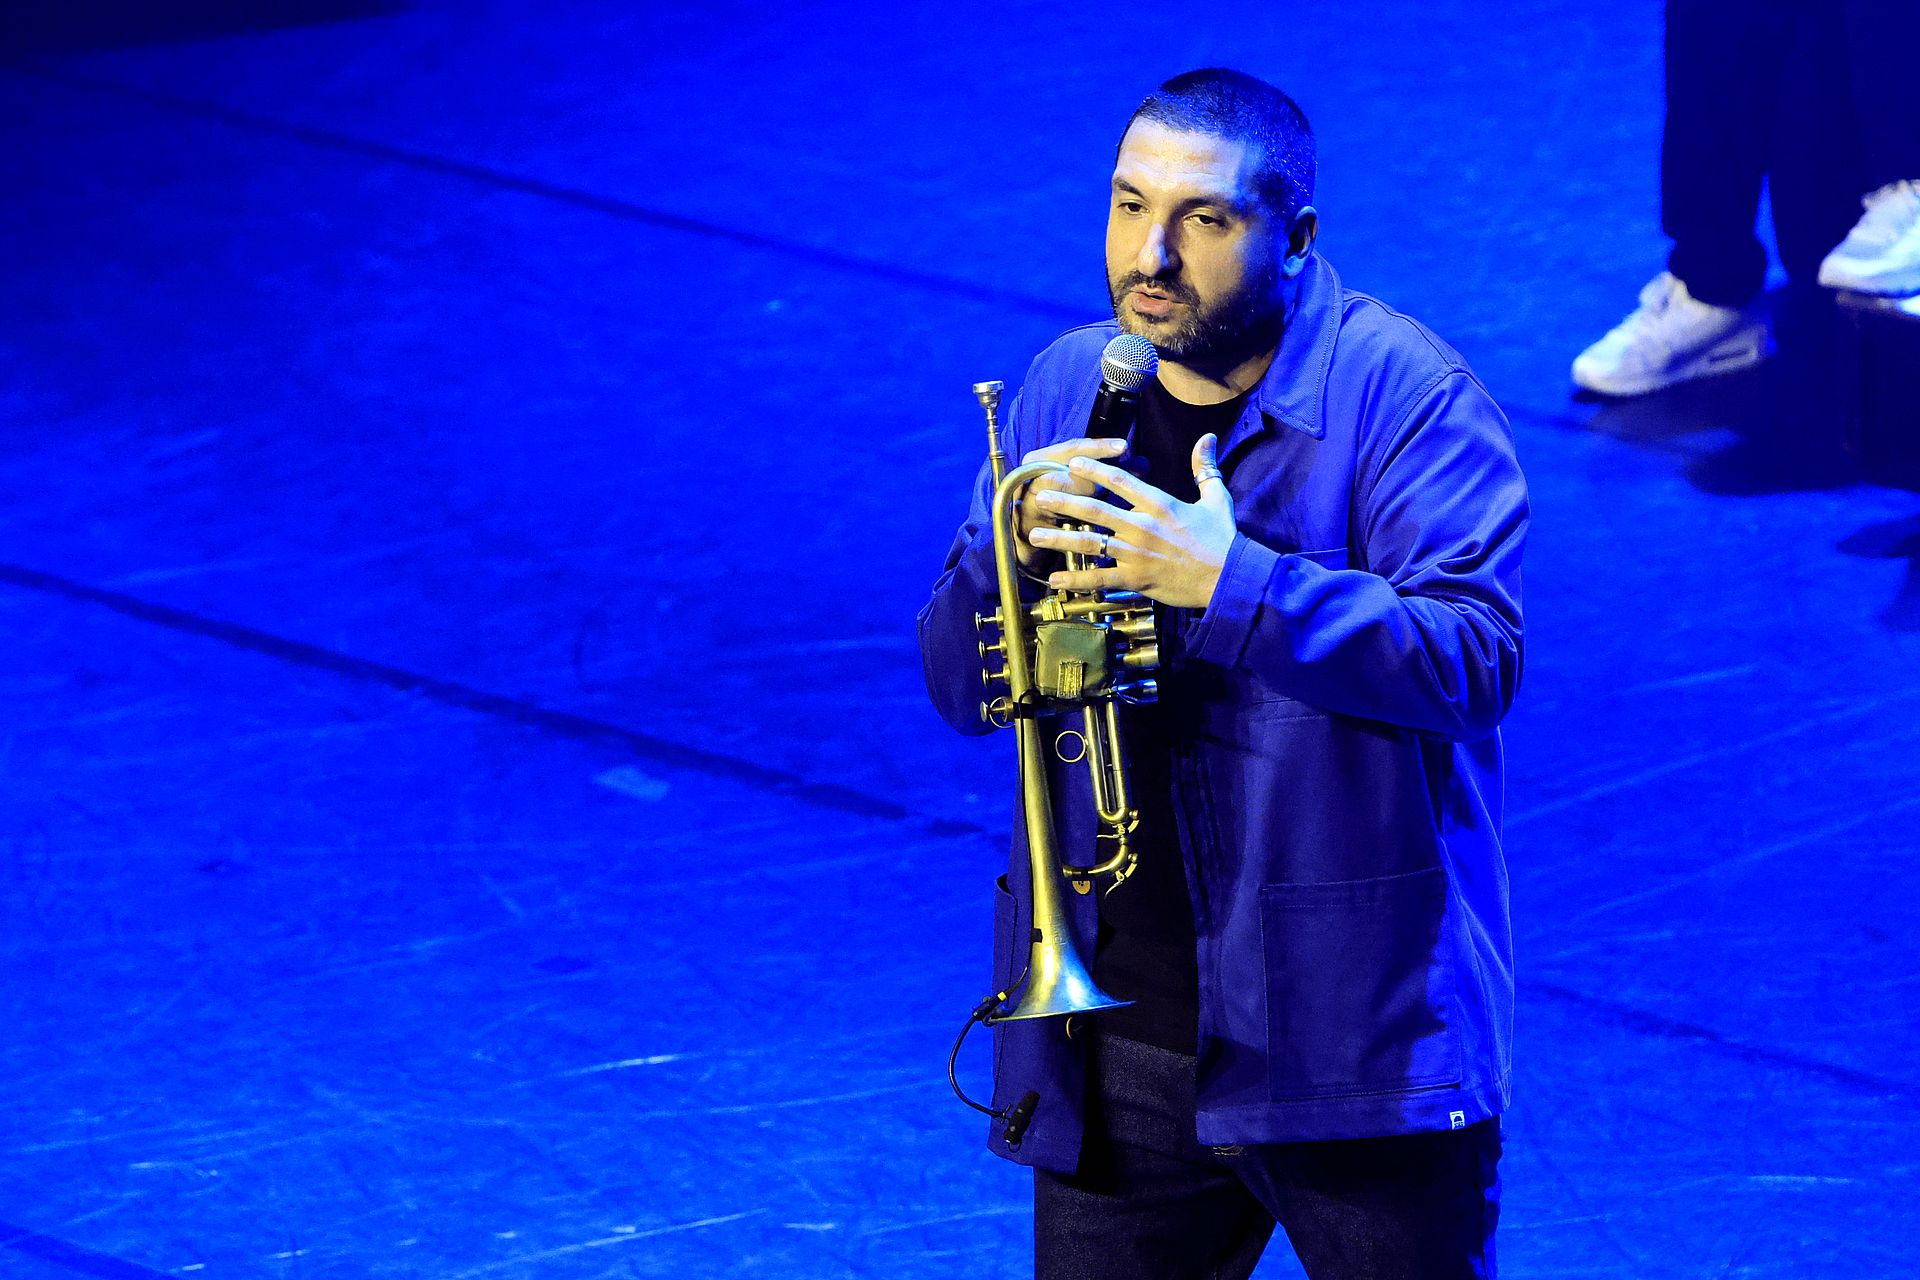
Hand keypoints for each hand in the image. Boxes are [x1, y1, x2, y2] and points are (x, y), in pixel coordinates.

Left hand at [1026, 433, 1235, 609]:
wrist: (1229, 579)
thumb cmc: (1222, 539)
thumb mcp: (1217, 498)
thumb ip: (1204, 468)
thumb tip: (1207, 437)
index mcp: (1159, 503)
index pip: (1120, 480)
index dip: (1094, 469)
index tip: (1072, 462)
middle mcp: (1142, 526)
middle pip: (1094, 509)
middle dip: (1063, 500)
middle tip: (1039, 495)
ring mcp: (1136, 554)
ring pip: (1090, 542)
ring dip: (1059, 537)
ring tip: (1035, 534)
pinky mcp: (1136, 579)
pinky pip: (1100, 578)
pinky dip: (1076, 579)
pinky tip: (1055, 578)